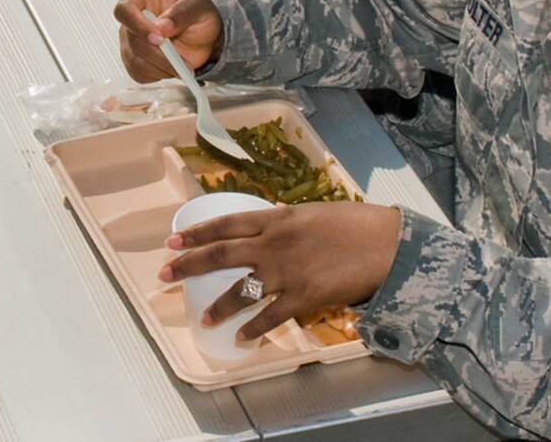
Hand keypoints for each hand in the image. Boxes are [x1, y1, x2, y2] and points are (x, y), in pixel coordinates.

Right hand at [114, 0, 221, 81]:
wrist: (202, 30)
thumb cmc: (196, 10)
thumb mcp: (197, 5)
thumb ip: (182, 13)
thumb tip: (163, 25)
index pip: (124, 10)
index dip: (137, 26)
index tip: (159, 38)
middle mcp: (133, 20)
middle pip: (131, 41)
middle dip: (157, 55)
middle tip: (180, 61)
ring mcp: (131, 41)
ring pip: (134, 61)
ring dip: (160, 68)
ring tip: (182, 67)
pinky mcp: (137, 60)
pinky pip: (138, 74)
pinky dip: (157, 76)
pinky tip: (172, 69)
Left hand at [162, 201, 401, 340]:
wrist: (386, 244)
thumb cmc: (354, 224)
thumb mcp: (312, 213)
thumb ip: (286, 220)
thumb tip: (271, 218)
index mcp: (275, 219)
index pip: (225, 224)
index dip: (196, 233)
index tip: (172, 241)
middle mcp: (273, 244)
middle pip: (221, 254)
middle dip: (188, 265)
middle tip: (165, 274)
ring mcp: (286, 272)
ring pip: (241, 291)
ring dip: (219, 306)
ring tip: (203, 317)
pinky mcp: (303, 297)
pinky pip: (270, 316)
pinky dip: (253, 328)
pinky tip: (240, 337)